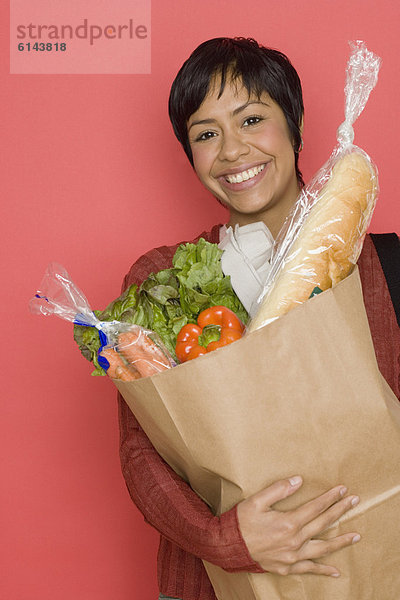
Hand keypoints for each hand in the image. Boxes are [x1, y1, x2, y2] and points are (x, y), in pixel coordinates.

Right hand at [236, 476, 359, 576]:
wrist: (228, 546)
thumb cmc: (241, 521)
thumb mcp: (257, 500)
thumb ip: (279, 489)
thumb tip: (298, 480)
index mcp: (288, 522)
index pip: (316, 507)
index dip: (330, 498)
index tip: (342, 490)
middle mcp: (294, 540)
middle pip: (323, 524)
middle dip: (340, 511)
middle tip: (354, 502)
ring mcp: (292, 556)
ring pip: (323, 548)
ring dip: (340, 541)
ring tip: (356, 536)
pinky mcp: (287, 567)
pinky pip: (309, 569)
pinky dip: (323, 569)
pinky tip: (335, 570)